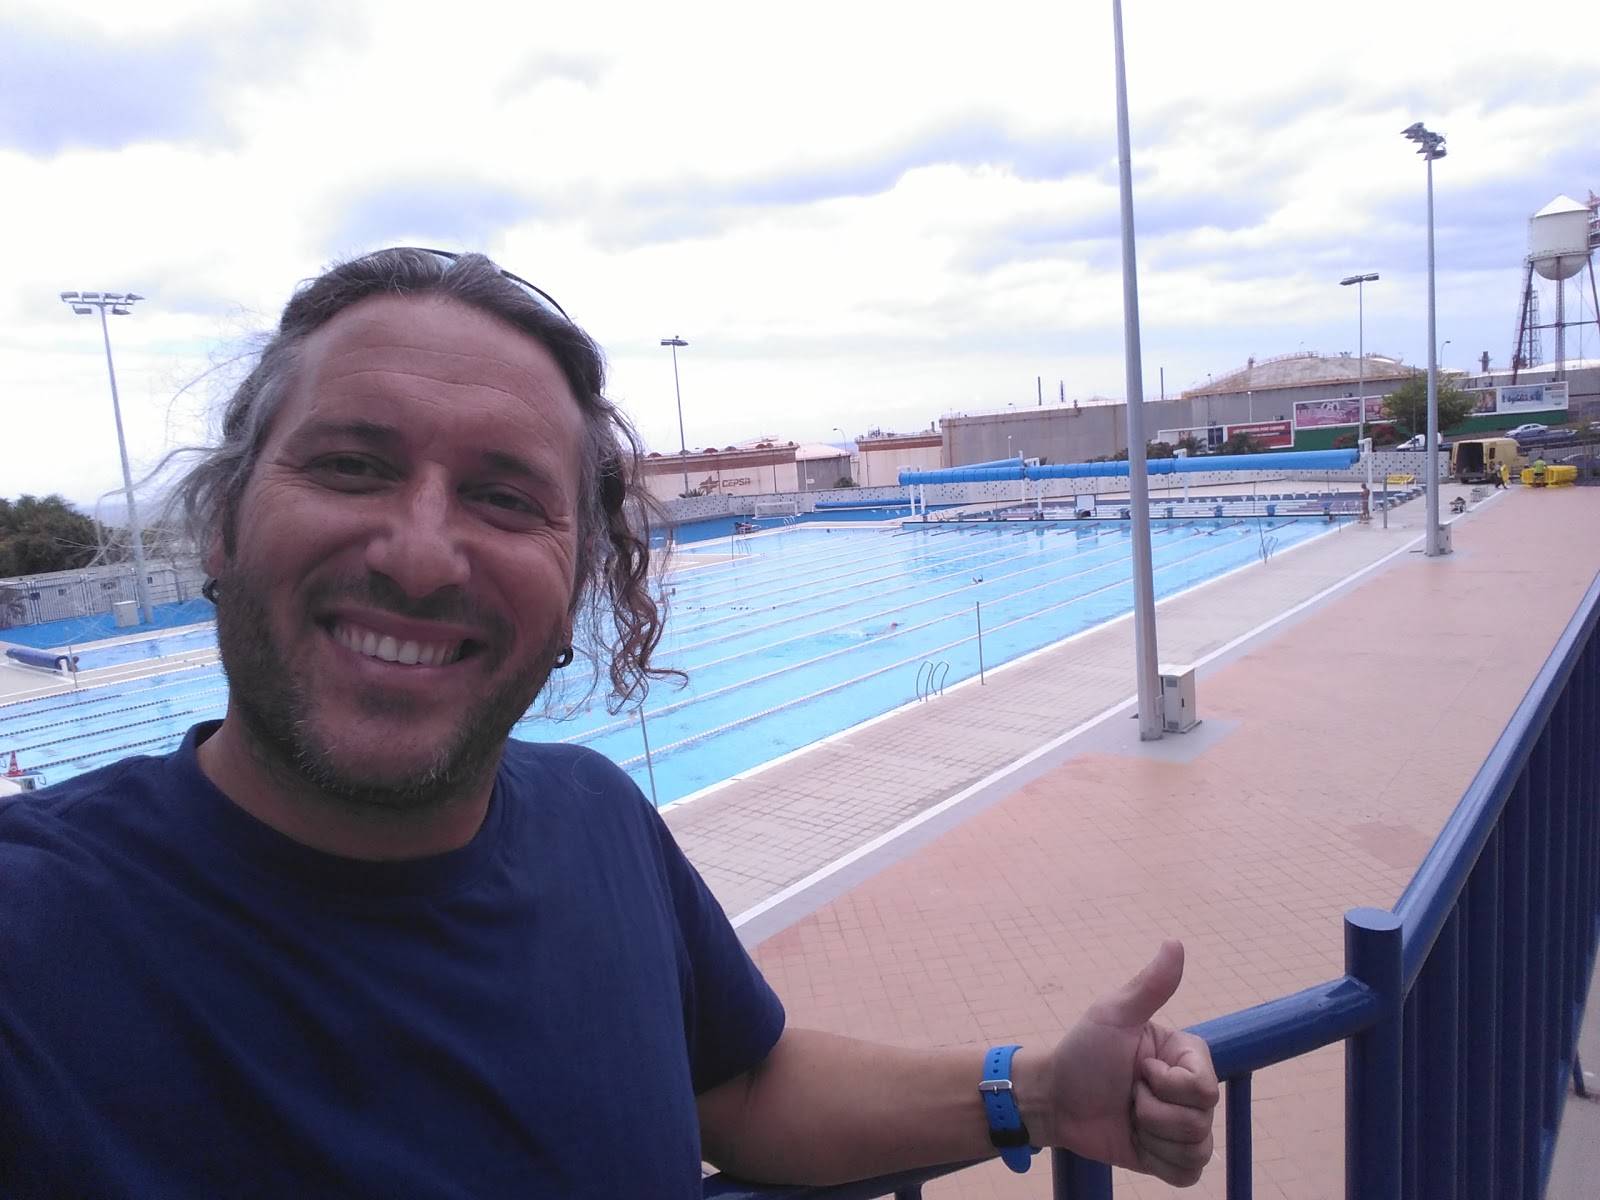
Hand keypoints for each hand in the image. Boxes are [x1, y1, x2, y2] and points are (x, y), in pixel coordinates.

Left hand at [1030, 939, 1217, 1185]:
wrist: (1056, 1099)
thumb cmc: (1083, 1052)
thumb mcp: (1114, 1015)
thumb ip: (1150, 985)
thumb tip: (1175, 942)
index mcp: (1186, 1056)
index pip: (1205, 1088)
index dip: (1167, 1086)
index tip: (1138, 1068)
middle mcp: (1191, 1091)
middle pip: (1201, 1122)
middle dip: (1154, 1113)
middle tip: (1128, 1094)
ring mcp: (1184, 1126)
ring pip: (1196, 1150)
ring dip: (1152, 1137)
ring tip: (1130, 1116)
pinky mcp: (1172, 1157)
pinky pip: (1188, 1174)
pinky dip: (1158, 1161)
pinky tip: (1136, 1141)